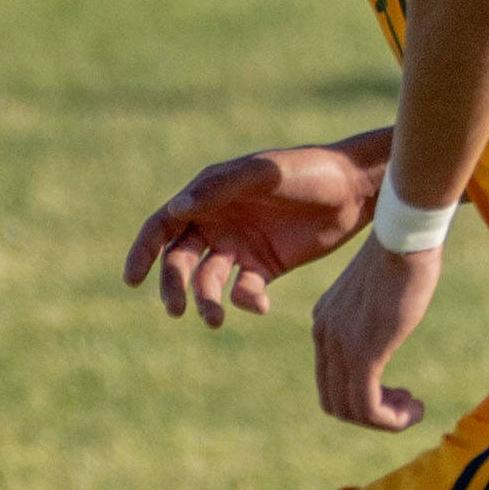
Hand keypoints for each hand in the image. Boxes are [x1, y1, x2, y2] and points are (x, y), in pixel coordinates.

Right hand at [124, 134, 390, 328]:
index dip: (143, 251)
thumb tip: (175, 209)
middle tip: (178, 310)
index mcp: (209, 196)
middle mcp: (218, 222)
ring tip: (215, 318)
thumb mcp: (264, 175)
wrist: (356, 189)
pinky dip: (246, 301)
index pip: (163, 225)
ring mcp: (240, 246)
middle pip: (180, 260)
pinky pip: (243, 290)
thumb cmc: (308, 171)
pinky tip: (261, 304)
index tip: (132, 278)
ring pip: (208, 281)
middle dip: (173, 286)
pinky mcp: (265, 266)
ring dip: (206, 301)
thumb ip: (220, 189)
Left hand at [309, 232, 440, 434]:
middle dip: (371, 413)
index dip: (363, 395)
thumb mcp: (380, 287)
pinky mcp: (365, 352)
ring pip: (351, 410)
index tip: (398, 390)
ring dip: (384, 420)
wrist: (405, 236)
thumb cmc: (403, 252)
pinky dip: (390, 419)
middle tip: (405, 404)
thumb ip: (375, 309)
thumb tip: (391, 318)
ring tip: (412, 409)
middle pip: (335, 401)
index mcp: (326, 321)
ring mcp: (341, 345)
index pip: (331, 379)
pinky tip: (414, 411)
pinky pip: (369, 405)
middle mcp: (324, 335)